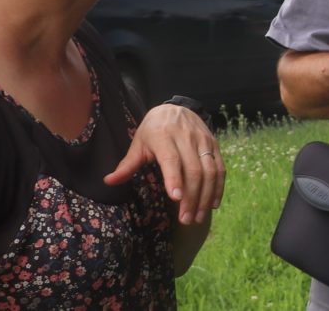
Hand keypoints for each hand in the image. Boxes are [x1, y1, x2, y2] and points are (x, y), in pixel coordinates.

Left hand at [104, 103, 224, 224]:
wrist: (176, 109)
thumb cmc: (154, 130)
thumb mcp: (138, 143)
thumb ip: (127, 164)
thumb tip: (108, 182)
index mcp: (163, 137)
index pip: (171, 160)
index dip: (174, 179)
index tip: (176, 199)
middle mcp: (186, 138)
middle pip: (193, 170)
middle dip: (191, 197)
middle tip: (186, 220)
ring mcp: (203, 141)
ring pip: (209, 171)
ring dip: (206, 196)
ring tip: (198, 217)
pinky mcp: (214, 145)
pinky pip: (220, 168)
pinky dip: (218, 188)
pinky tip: (212, 205)